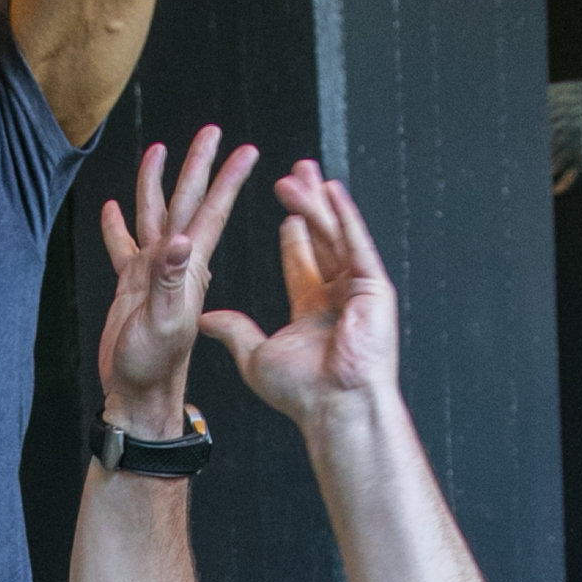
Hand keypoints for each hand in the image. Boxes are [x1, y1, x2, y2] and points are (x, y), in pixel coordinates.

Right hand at [97, 129, 257, 429]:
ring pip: (155, 215)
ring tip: (158, 150)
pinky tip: (114, 207)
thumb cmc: (153, 366)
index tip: (247, 150)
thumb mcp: (166, 323)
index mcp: (190, 268)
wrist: (137, 393)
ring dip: (156, 183)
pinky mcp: (132, 285)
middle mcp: (176, 263)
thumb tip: (180, 240)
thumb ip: (171, 282)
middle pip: (186, 202)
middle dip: (197, 166)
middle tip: (211, 131)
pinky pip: (124, 246)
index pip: (212, 212)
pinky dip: (118, 225)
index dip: (228, 180)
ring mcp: (154, 272)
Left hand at [201, 159, 398, 435]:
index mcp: (315, 311)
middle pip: (323, 240)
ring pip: (336, 235)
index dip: (294, 235)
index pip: (303, 263)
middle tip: (295, 174)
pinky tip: (331, 190)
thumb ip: (234, 330)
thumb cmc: (301, 393)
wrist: (334, 406)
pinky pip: (358, 243)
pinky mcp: (376, 288)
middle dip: (308, 205)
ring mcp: (360, 291)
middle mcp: (340, 297)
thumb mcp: (256, 356)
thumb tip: (205, 318)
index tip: (284, 210)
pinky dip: (345, 216)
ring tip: (298, 174)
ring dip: (317, 203)